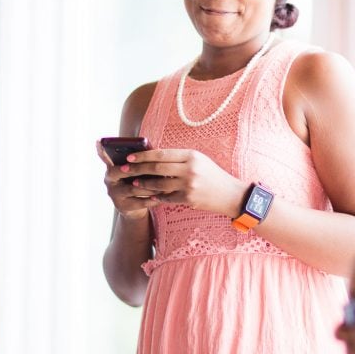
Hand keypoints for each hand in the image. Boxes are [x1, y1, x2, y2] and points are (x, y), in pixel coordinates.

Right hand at [96, 140, 159, 219]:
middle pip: (121, 171)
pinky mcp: (122, 206)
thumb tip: (154, 152)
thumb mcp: (136, 172)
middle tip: (154, 166)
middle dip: (138, 169)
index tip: (100, 140)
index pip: (105, 157)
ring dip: (150, 186)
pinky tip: (160, 197)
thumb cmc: (138, 182)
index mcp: (112, 167)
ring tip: (164, 184)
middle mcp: (110, 180)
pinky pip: (139, 202)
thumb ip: (139, 163)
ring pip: (133, 188)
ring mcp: (115, 194)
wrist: (136, 207)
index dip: (101, 150)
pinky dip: (151, 199)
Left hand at [114, 148, 245, 215]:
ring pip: (158, 184)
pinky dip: (156, 196)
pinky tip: (150, 195)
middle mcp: (189, 169)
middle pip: (156, 168)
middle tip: (124, 170)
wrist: (231, 195)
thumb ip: (179, 158)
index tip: (130, 157)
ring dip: (143, 184)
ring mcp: (189, 185)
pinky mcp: (188, 199)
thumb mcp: (199, 160)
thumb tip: (154, 156)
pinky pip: (166, 197)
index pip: (161, 154)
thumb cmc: (213, 175)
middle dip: (137, 169)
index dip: (143, 155)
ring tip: (134, 183)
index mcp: (191, 156)